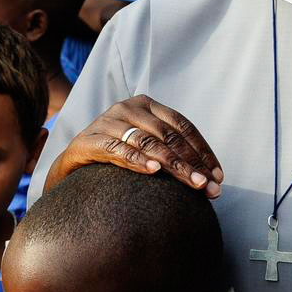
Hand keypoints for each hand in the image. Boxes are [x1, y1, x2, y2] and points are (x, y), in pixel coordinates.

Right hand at [44, 95, 222, 196]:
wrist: (72, 167)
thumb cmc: (115, 159)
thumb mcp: (145, 149)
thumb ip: (171, 155)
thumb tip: (212, 182)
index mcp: (146, 105)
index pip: (183, 126)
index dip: (203, 151)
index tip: (219, 176)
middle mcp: (127, 108)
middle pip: (169, 136)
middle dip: (193, 163)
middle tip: (210, 187)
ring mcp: (107, 122)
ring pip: (148, 143)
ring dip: (174, 166)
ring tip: (193, 183)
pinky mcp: (89, 140)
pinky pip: (118, 150)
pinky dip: (138, 160)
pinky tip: (154, 171)